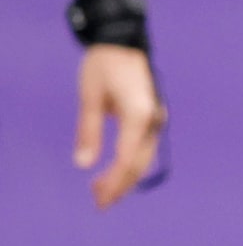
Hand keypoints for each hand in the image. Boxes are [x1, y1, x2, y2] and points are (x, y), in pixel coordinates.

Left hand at [74, 42, 163, 208]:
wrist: (124, 41)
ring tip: (101, 190)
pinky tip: (114, 170)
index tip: (97, 198)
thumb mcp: (90, 98)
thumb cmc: (103, 66)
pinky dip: (130, 163)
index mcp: (139, 115)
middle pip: (139, 164)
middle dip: (120, 186)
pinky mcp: (152, 118)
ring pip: (143, 158)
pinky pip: (143, 148)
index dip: (113, 182)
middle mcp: (153, 121)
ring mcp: (155, 120)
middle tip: (98, 203)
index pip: (127, 159)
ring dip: (124, 176)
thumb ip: (88, 131)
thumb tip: (83, 165)